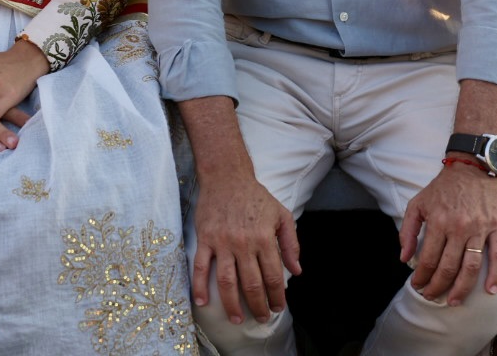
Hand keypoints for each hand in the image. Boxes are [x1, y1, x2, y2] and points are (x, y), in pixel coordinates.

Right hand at [190, 171, 299, 325]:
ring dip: (232, 305)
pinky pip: (201, 267)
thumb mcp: (282, 215)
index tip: (278, 307)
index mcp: (264, 238)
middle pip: (252, 283)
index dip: (277, 295)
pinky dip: (200, 286)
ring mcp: (223, 242)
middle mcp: (244, 243)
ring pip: (227, 281)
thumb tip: (297, 271)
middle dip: (258, 305)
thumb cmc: (256, 196)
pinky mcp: (205, 239)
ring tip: (238, 319)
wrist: (226, 177)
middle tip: (262, 318)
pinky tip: (202, 302)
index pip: (273, 275)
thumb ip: (291, 244)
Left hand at [398, 161, 496, 305]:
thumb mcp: (418, 203)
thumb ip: (407, 231)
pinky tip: (490, 291)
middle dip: (437, 287)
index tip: (417, 285)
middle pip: (448, 268)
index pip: (428, 260)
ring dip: (461, 289)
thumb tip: (404, 258)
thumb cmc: (443, 186)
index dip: (422, 277)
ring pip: (471, 267)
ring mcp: (479, 229)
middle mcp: (459, 228)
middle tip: (432, 297)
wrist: (472, 165)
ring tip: (453, 301)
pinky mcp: (496, 227)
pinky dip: (495, 275)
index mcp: (438, 222)